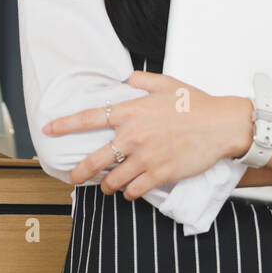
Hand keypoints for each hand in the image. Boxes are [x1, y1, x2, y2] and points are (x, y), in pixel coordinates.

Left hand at [42, 71, 249, 199]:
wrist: (222, 125)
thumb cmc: (196, 104)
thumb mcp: (166, 83)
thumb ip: (141, 81)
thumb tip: (127, 80)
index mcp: (131, 112)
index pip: (88, 118)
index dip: (64, 125)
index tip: (49, 130)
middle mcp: (133, 136)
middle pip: (94, 160)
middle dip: (79, 172)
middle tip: (73, 178)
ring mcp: (146, 158)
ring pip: (113, 180)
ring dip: (107, 185)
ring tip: (107, 185)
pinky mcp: (160, 174)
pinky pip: (134, 190)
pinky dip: (128, 192)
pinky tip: (129, 190)